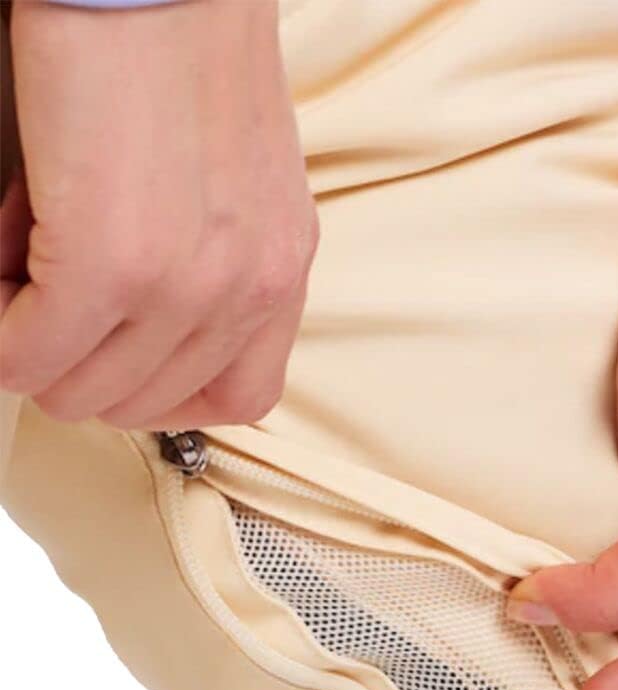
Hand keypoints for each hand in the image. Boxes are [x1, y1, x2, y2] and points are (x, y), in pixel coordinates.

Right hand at [0, 0, 315, 430]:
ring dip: (36, 345)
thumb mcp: (227, 185)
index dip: (161, 390)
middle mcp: (250, 290)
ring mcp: (189, 286)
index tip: (114, 354)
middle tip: (46, 296)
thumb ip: (204, 265)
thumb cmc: (178, 51)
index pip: (239, 396)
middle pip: (146, 402)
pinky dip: (2, 336)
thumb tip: (120, 327)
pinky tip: (2, 274)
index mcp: (281, 270)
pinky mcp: (114, 265)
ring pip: (86, 391)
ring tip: (25, 265)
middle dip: (79, 362)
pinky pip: (31, 354)